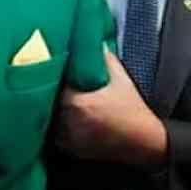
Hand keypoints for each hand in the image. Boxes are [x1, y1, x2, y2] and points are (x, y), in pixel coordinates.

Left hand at [57, 47, 166, 169]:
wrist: (144, 142)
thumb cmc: (132, 108)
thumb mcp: (120, 78)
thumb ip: (104, 57)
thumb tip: (92, 40)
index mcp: (78, 102)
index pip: (53, 84)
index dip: (52, 75)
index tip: (53, 69)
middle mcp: (70, 121)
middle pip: (46, 101)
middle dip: (47, 92)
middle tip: (49, 83)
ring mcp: (68, 138)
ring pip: (47, 119)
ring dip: (48, 110)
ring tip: (52, 100)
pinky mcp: (70, 149)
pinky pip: (53, 135)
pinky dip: (55, 126)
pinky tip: (61, 117)